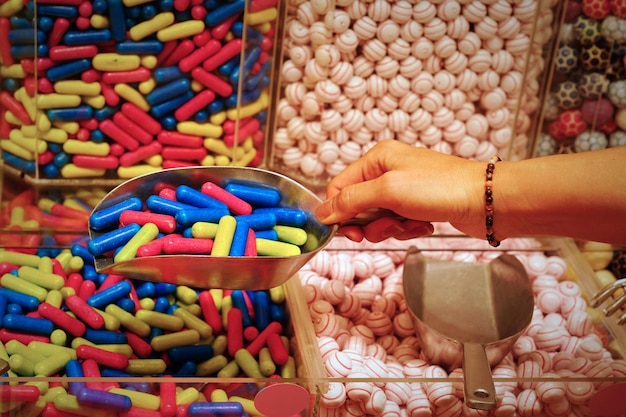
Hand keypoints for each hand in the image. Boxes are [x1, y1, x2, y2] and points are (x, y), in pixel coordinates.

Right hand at [315, 140, 486, 241]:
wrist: (486, 202)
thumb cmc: (439, 188)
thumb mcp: (388, 190)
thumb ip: (351, 200)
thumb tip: (322, 212)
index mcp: (377, 158)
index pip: (340, 187)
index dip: (339, 211)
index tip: (346, 232)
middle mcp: (388, 171)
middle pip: (358, 206)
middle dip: (370, 223)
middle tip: (385, 228)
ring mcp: (405, 189)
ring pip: (378, 219)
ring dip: (391, 228)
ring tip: (411, 224)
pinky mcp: (419, 206)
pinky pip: (399, 224)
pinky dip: (408, 229)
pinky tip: (424, 224)